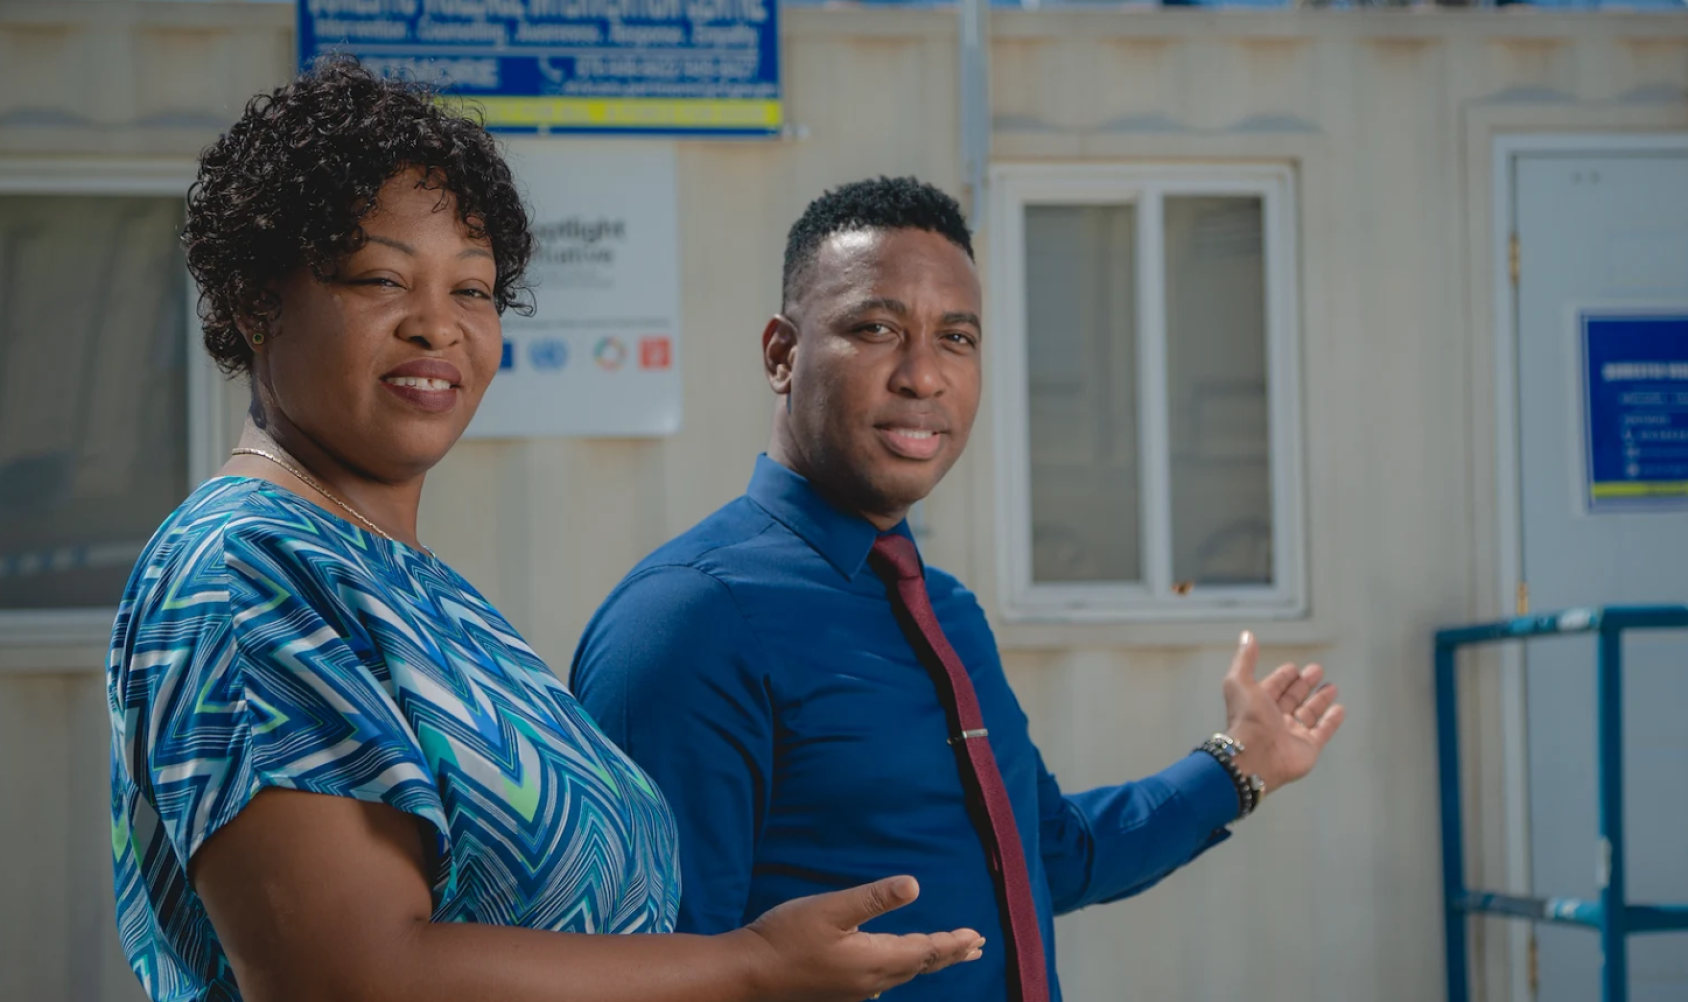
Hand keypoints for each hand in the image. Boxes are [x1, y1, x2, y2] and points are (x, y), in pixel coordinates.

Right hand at [736, 875, 984, 1001]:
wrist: (749, 975)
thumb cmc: (787, 936)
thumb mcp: (831, 908)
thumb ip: (873, 898)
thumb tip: (915, 886)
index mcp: (875, 959)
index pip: (926, 950)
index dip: (953, 942)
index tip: (977, 936)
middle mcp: (871, 980)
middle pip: (920, 966)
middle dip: (949, 954)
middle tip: (975, 948)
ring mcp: (854, 990)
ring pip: (903, 974)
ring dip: (928, 962)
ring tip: (946, 954)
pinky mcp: (839, 992)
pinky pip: (884, 980)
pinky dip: (904, 968)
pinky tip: (896, 967)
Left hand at [1222, 631, 1344, 794]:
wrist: (1255, 755)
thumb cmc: (1246, 718)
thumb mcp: (1239, 682)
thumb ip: (1245, 659)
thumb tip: (1247, 635)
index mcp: (1258, 703)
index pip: (1274, 686)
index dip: (1283, 676)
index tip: (1293, 667)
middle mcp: (1275, 718)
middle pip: (1293, 697)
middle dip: (1304, 683)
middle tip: (1317, 669)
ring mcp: (1293, 733)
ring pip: (1309, 712)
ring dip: (1320, 699)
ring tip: (1331, 686)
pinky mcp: (1309, 747)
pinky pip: (1323, 731)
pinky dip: (1332, 720)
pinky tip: (1339, 709)